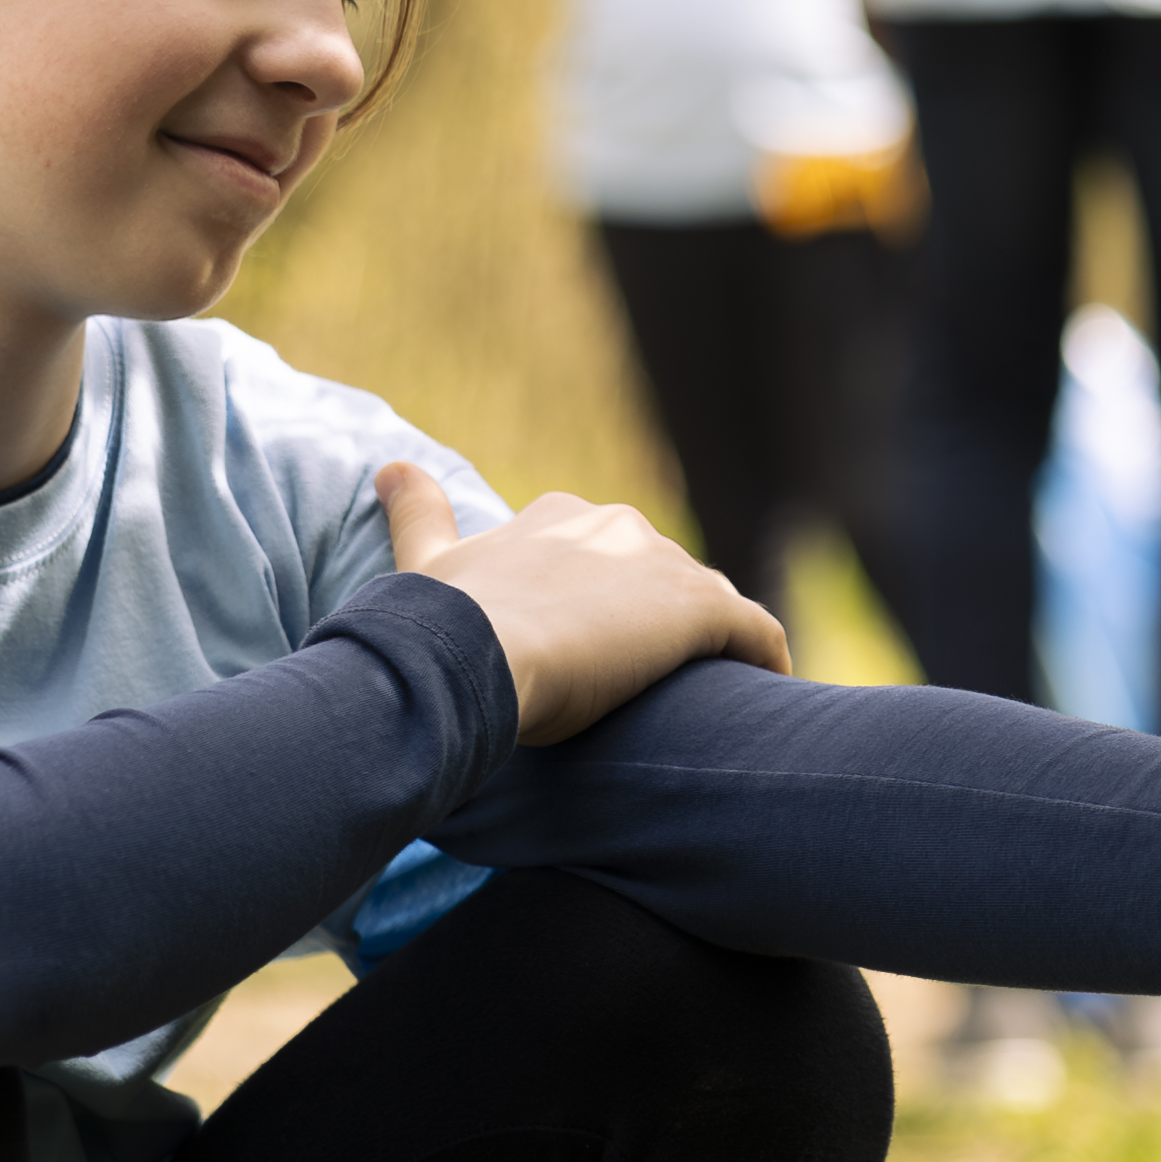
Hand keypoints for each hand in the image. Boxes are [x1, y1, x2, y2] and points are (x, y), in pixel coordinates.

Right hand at [377, 459, 787, 740]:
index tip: (601, 641)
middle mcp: (619, 526)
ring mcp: (664, 565)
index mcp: (560, 517)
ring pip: (710, 601)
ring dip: (716, 643)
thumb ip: (419, 513)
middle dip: (662, 620)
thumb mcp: (427, 561)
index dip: (609, 598)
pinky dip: (767, 657)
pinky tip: (768, 691)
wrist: (473, 654)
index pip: (606, 553)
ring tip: (713, 696)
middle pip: (661, 576)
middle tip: (654, 681)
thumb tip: (392, 465)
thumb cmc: (443, 621)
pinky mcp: (701, 609)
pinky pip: (756, 631)